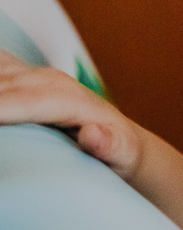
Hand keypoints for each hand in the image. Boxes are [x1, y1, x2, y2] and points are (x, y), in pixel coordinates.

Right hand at [0, 49, 142, 179]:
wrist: (122, 140)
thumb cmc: (120, 152)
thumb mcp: (123, 154)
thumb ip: (110, 145)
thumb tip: (94, 135)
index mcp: (68, 98)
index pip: (23, 101)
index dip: (0, 108)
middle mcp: (46, 80)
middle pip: (1, 88)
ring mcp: (29, 76)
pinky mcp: (18, 77)